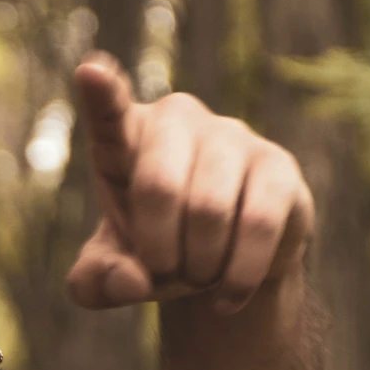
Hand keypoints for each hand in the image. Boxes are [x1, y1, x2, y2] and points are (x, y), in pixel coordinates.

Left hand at [66, 55, 313, 314]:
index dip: (102, 94)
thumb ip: (97, 281)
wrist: (222, 270)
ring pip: (209, 210)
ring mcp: (232, 137)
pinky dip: (237, 276)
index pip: (110, 112)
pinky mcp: (279, 166)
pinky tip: (227, 297)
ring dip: (198, 266)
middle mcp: (178, 122)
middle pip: (159, 184)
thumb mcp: (111, 276)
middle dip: (157, 249)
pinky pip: (258, 223)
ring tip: (198, 277)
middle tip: (164, 272)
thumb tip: (133, 279)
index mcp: (125, 139)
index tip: (89, 73)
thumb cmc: (155, 256)